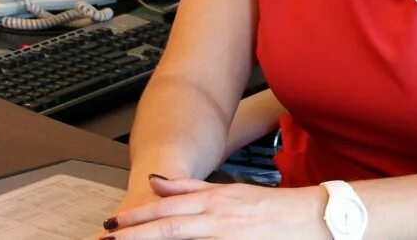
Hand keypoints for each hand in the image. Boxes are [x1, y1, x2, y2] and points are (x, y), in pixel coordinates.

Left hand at [98, 176, 326, 238]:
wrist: (310, 218)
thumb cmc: (269, 207)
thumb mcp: (230, 192)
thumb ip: (191, 189)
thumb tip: (156, 181)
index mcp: (216, 199)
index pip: (169, 207)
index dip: (138, 216)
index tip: (111, 224)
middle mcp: (218, 216)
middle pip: (169, 226)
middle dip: (134, 234)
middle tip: (106, 239)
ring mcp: (228, 236)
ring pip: (181, 239)